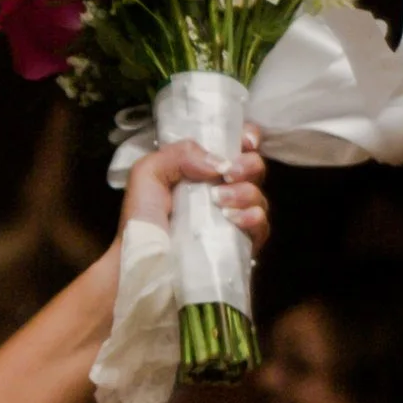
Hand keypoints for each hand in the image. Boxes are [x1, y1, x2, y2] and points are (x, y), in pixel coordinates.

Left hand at [119, 122, 269, 254]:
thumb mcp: (147, 174)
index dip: (247, 138)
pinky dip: (254, 218)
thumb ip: (178, 154)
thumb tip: (219, 162)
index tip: (245, 142)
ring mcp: (233, 218)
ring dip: (246, 192)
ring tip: (220, 201)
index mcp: (201, 170)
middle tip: (228, 174)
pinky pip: (262, 226)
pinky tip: (234, 219)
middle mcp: (222, 191)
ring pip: (259, 196)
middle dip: (248, 165)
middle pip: (255, 168)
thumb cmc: (140, 220)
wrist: (142, 264)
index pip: (237, 146)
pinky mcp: (241, 244)